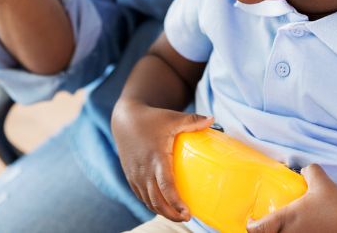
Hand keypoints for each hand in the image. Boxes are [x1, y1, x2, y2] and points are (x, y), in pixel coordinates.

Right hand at [111, 100, 213, 221]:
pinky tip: (163, 207)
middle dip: (171, 214)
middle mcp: (144, 169)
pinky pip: (141, 195)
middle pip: (156, 200)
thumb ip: (192, 121)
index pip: (166, 186)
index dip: (176, 202)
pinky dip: (152, 204)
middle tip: (186, 218)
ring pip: (148, 201)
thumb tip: (213, 118)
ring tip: (177, 216)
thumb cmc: (152, 118)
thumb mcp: (172, 118)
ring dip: (162, 212)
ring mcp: (135, 174)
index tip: (187, 213)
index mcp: (156, 157)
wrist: (124, 119)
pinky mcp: (130, 176)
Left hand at [247, 164, 336, 232]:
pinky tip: (299, 231)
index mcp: (286, 218)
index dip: (252, 225)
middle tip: (267, 226)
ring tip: (284, 228)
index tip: (253, 220)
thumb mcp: (322, 182)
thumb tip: (304, 168)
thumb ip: (310, 171)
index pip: (257, 229)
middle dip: (265, 231)